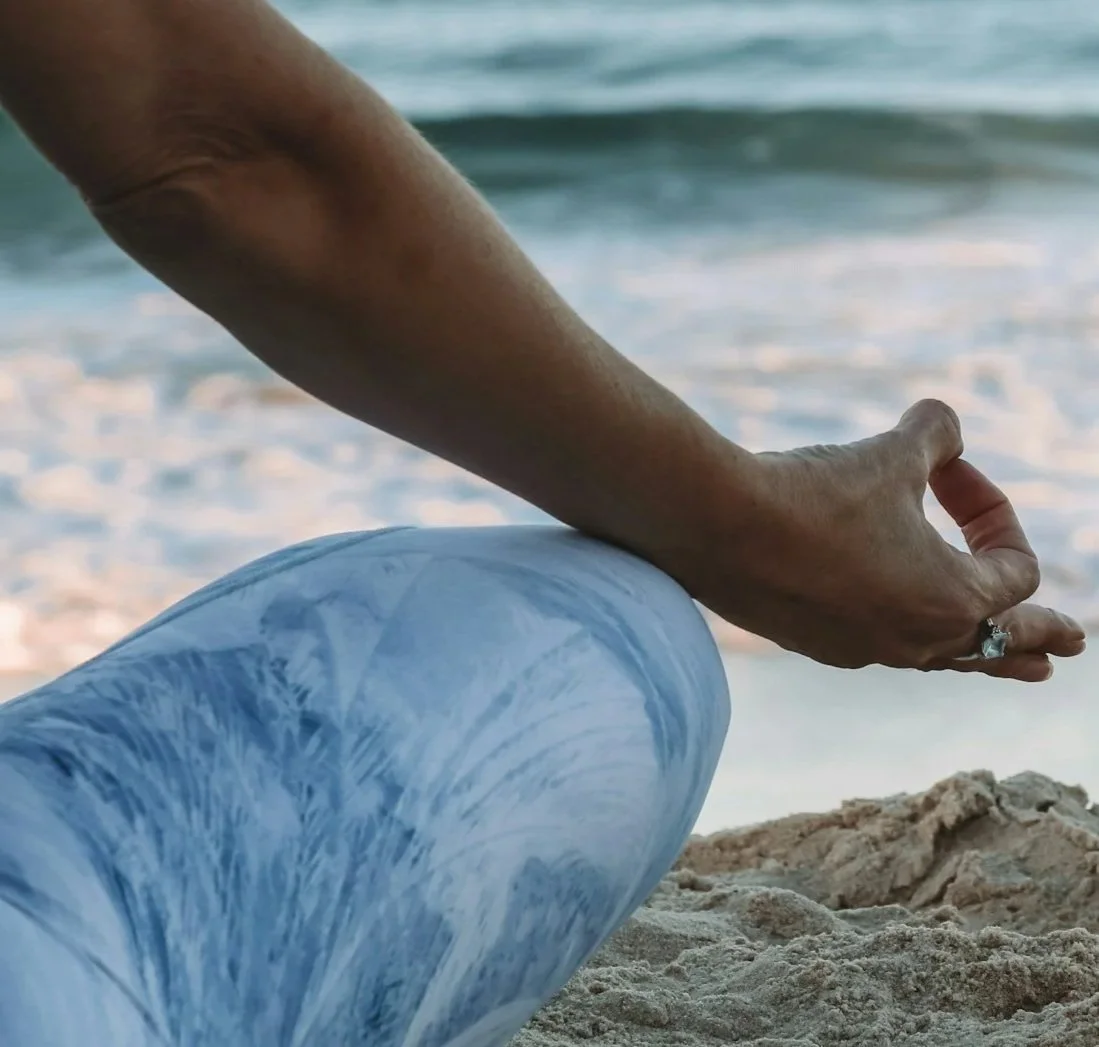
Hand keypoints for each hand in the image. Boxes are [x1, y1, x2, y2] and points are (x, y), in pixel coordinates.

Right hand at [694, 399, 1085, 680]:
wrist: (718, 527)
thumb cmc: (814, 494)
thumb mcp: (889, 453)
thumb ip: (935, 436)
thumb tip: (945, 426)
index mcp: (952, 600)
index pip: (1014, 568)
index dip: (993, 509)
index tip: (950, 469)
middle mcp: (916, 640)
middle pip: (999, 645)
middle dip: (1040, 637)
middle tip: (1075, 645)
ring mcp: (864, 649)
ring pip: (941, 657)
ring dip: (978, 649)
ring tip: (1010, 663)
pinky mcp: (817, 643)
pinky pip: (881, 644)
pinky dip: (904, 629)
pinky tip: (893, 623)